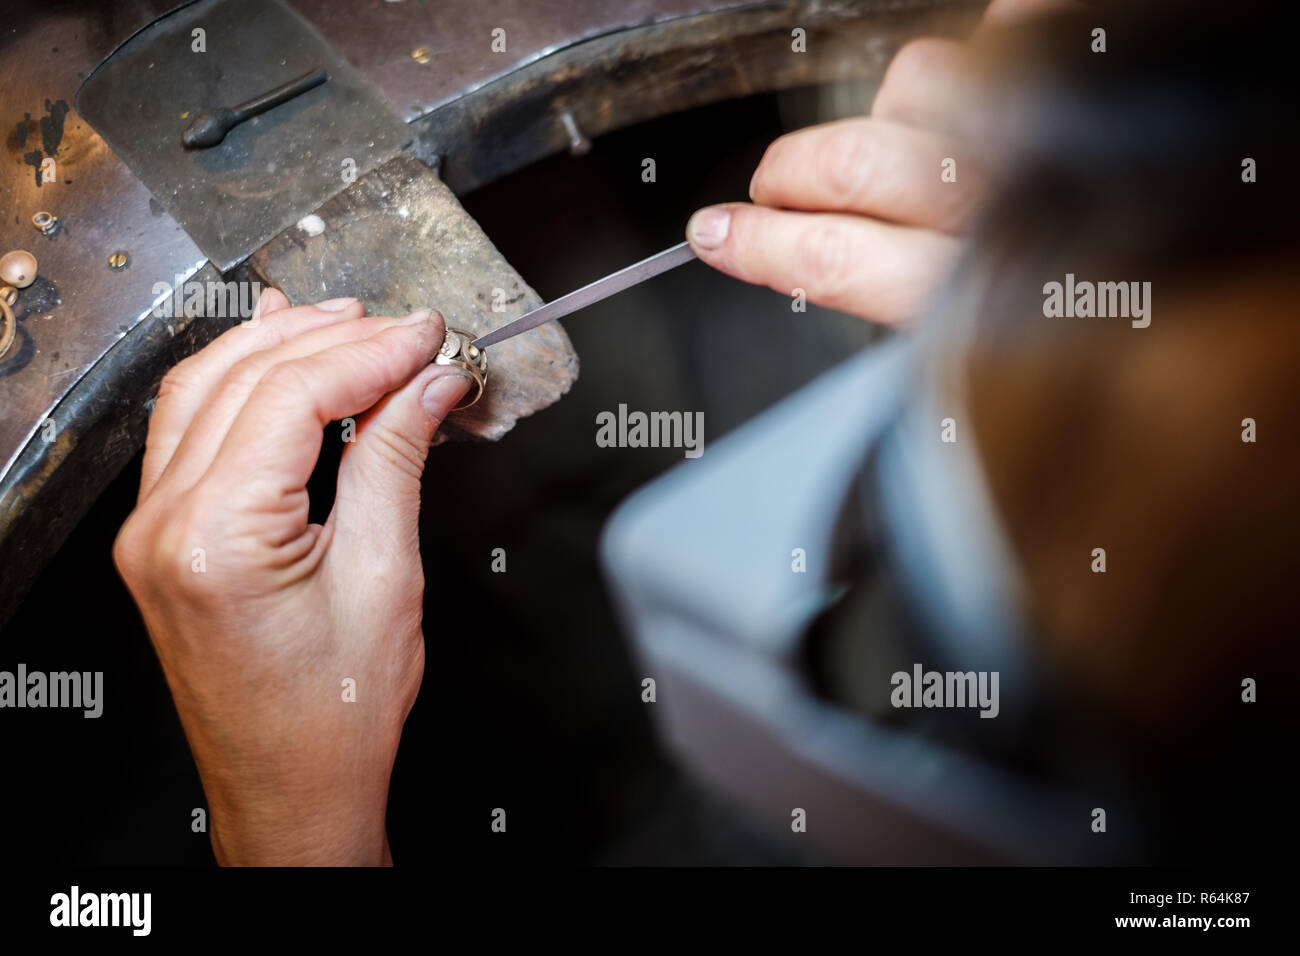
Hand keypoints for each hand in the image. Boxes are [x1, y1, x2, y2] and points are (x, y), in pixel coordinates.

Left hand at [114, 290, 470, 865]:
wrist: (292, 792)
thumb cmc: (333, 717)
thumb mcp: (384, 577)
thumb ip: (395, 460)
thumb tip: (426, 386)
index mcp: (216, 538)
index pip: (292, 396)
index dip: (369, 354)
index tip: (426, 337)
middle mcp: (163, 526)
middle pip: (245, 381)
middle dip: (332, 341)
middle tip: (406, 331)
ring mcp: (151, 531)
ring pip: (203, 391)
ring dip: (278, 347)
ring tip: (350, 326)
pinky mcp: (161, 538)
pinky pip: (189, 431)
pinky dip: (238, 383)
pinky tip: (274, 354)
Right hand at [685, 0, 1071, 324]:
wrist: (1234, 240)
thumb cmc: (1108, 310)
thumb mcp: (993, 338)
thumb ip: (907, 296)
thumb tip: (817, 256)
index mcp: (979, 294)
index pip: (835, 265)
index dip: (760, 246)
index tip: (712, 234)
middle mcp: (1009, 209)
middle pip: (853, 168)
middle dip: (789, 172)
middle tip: (772, 184)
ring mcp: (1048, 132)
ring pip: (917, 84)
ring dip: (902, 111)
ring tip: (929, 144)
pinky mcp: (1086, 69)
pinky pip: (1000, 29)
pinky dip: (994, 52)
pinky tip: (1005, 94)